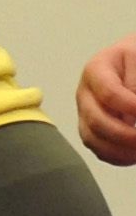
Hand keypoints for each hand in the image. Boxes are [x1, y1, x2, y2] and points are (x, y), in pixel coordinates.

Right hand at [78, 37, 135, 166]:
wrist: (133, 59)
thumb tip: (135, 112)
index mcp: (95, 69)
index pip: (109, 93)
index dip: (130, 107)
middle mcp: (85, 94)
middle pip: (96, 120)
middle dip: (124, 135)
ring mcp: (85, 112)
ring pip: (92, 138)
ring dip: (119, 150)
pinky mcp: (91, 128)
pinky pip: (98, 148)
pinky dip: (116, 156)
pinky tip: (133, 156)